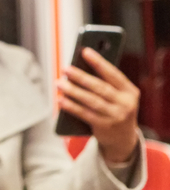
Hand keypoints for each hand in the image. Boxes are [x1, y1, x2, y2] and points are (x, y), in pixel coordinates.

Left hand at [58, 47, 139, 163]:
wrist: (122, 139)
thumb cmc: (115, 108)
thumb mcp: (117, 96)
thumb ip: (105, 83)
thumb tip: (79, 67)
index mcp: (130, 91)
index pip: (113, 73)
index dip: (99, 62)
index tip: (85, 51)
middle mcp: (126, 103)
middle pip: (100, 87)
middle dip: (81, 77)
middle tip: (66, 68)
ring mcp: (116, 116)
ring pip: (91, 100)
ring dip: (73, 91)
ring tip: (59, 83)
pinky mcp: (104, 126)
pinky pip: (85, 114)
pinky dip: (71, 106)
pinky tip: (60, 100)